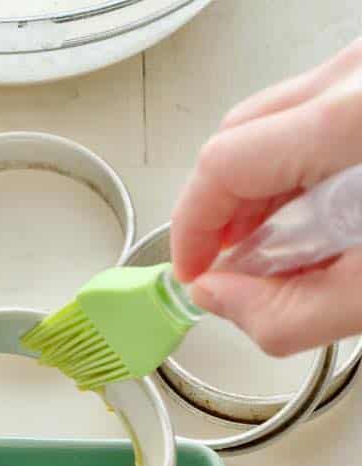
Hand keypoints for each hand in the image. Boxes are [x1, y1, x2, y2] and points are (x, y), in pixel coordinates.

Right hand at [171, 39, 361, 355]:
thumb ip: (292, 313)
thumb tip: (222, 301)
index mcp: (352, 120)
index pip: (222, 165)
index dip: (193, 228)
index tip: (194, 272)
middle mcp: (356, 78)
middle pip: (235, 137)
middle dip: (222, 210)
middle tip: (237, 265)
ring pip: (270, 122)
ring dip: (260, 189)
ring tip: (290, 241)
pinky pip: (311, 112)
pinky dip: (299, 165)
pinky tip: (326, 208)